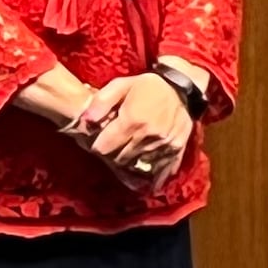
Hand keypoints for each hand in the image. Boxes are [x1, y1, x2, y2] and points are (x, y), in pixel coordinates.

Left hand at [76, 73, 194, 190]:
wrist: (182, 87)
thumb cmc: (147, 86)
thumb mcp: (121, 85)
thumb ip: (100, 102)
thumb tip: (85, 121)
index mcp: (132, 120)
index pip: (104, 148)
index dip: (99, 145)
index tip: (100, 141)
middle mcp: (148, 136)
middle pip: (119, 158)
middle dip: (113, 154)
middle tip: (114, 146)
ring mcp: (163, 144)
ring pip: (138, 164)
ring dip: (131, 162)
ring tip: (129, 154)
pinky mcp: (176, 148)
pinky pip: (163, 168)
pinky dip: (155, 175)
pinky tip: (150, 182)